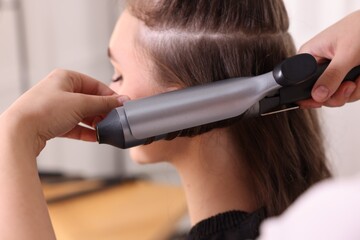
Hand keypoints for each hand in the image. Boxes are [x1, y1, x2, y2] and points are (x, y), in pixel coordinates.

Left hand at [1, 69, 127, 155]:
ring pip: (82, 114)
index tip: (121, 106)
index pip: (95, 85)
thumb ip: (104, 103)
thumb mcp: (81, 104)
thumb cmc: (45, 111)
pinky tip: (95, 137)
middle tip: (114, 120)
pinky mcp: (52, 122)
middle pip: (89, 100)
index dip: (110, 96)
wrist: (19, 131)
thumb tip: (122, 100)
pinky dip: (85, 131)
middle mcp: (60, 90)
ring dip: (94, 123)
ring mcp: (55, 107)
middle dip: (102, 111)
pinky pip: (74, 125)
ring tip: (105, 130)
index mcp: (66, 77)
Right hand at [299, 10, 359, 107]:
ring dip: (350, 92)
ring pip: (334, 96)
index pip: (299, 85)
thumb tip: (317, 95)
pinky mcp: (344, 76)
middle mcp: (317, 67)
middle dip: (336, 95)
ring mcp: (331, 73)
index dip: (308, 96)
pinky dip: (357, 89)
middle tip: (348, 86)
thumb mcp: (346, 54)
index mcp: (308, 57)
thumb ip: (331, 76)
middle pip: (318, 95)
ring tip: (358, 78)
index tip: (321, 101)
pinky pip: (347, 93)